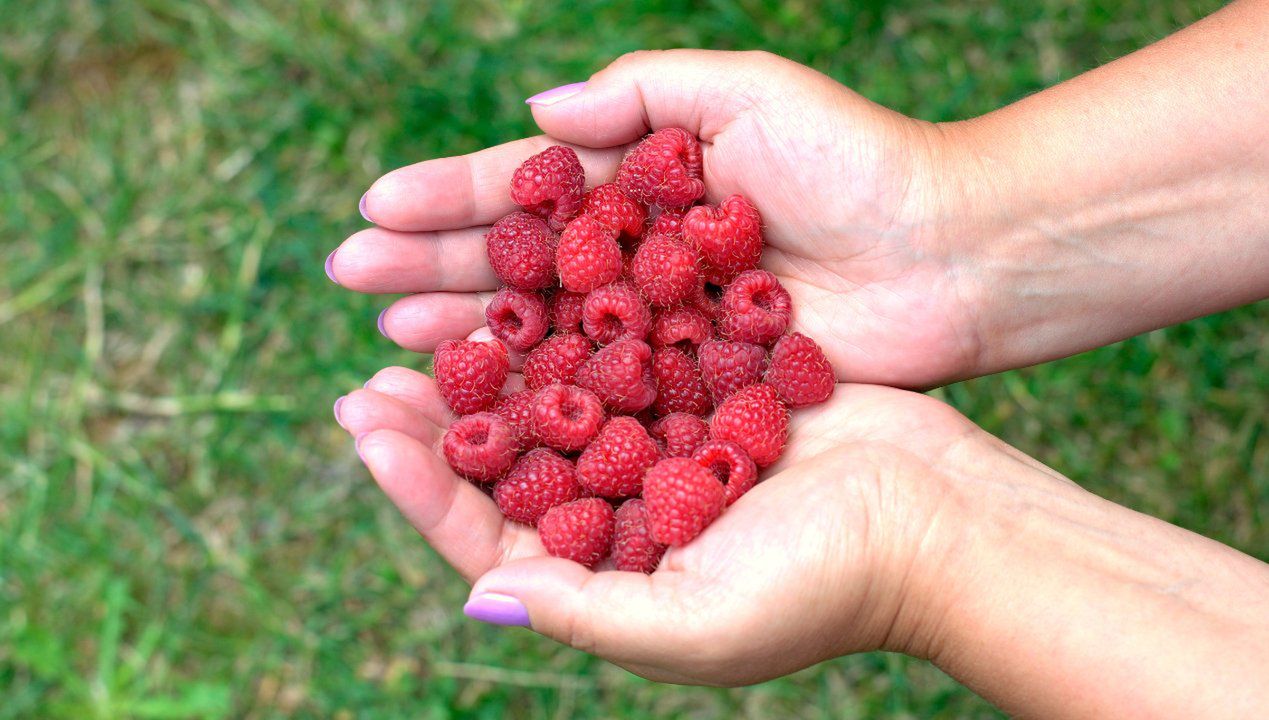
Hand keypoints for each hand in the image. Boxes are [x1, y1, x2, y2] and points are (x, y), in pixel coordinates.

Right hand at [328, 49, 985, 387]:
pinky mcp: (692, 384)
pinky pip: (601, 392)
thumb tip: (534, 115)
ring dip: (464, 332)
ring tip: (391, 339)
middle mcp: (637, 255)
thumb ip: (641, 93)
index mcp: (642, 180)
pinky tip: (482, 404)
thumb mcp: (746, 94)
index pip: (525, 189)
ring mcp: (660, 324)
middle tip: (350, 282)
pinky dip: (540, 397)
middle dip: (431, 267)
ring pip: (543, 330)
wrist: (953, 254)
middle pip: (515, 261)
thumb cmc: (858, 162)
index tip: (373, 211)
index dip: (448, 198)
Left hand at [335, 368, 1268, 715]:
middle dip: (437, 420)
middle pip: (505, 466)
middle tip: (375, 373)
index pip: (487, 536)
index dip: (421, 487)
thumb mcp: (698, 624)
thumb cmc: (826, 585)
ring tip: (430, 320)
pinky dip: (573, 326)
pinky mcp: (702, 391)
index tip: (366, 426)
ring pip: (552, 404)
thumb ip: (585, 612)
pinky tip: (531, 286)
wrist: (939, 517)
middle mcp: (621, 513)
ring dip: (492, 366)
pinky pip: (619, 355)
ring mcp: (660, 447)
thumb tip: (474, 597)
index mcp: (607, 578)